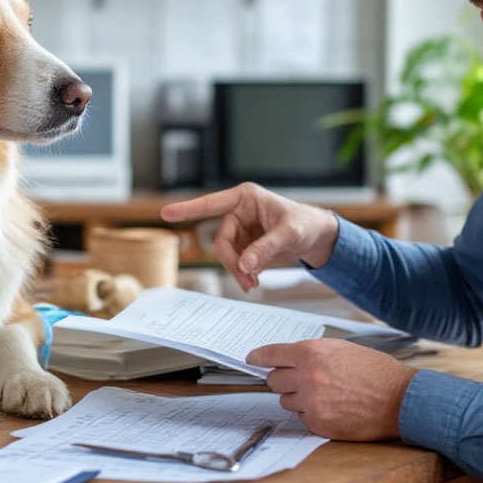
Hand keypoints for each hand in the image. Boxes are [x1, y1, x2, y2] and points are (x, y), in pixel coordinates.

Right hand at [160, 183, 338, 292]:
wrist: (315, 237)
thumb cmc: (305, 224)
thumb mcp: (288, 234)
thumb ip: (266, 248)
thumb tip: (246, 264)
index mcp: (245, 198)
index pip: (211, 204)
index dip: (188, 209)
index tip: (166, 213)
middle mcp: (239, 212)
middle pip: (221, 241)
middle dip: (232, 262)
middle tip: (248, 279)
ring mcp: (240, 230)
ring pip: (226, 255)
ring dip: (237, 271)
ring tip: (253, 284)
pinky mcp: (244, 245)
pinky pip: (235, 262)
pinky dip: (243, 274)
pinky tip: (254, 281)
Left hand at [246, 338, 415, 440]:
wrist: (400, 399)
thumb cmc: (376, 372)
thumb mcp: (342, 350)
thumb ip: (313, 354)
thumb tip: (289, 359)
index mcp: (311, 352)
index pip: (271, 354)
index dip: (259, 357)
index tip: (251, 359)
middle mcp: (307, 376)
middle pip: (274, 380)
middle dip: (283, 380)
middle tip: (299, 381)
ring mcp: (311, 402)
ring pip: (286, 401)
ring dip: (299, 398)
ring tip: (326, 394)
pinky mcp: (319, 423)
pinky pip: (302, 419)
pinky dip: (313, 414)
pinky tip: (333, 408)